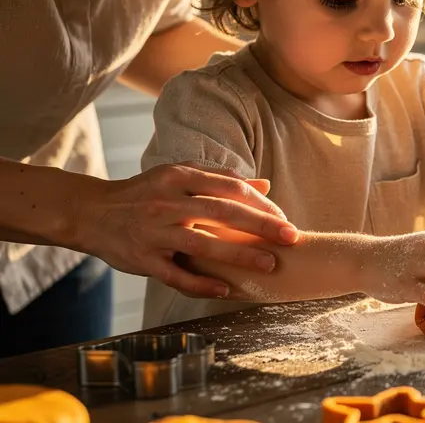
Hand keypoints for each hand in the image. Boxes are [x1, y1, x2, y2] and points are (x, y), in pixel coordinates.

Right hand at [73, 163, 296, 297]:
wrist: (91, 212)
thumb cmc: (144, 193)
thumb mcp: (178, 176)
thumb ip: (220, 179)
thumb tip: (265, 186)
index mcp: (179, 177)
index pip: (230, 188)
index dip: (261, 204)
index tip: (284, 219)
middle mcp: (167, 202)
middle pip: (223, 212)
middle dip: (261, 225)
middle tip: (291, 238)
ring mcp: (154, 232)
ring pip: (203, 244)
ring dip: (240, 256)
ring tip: (269, 264)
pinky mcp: (142, 259)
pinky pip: (176, 275)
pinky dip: (202, 284)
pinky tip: (227, 290)